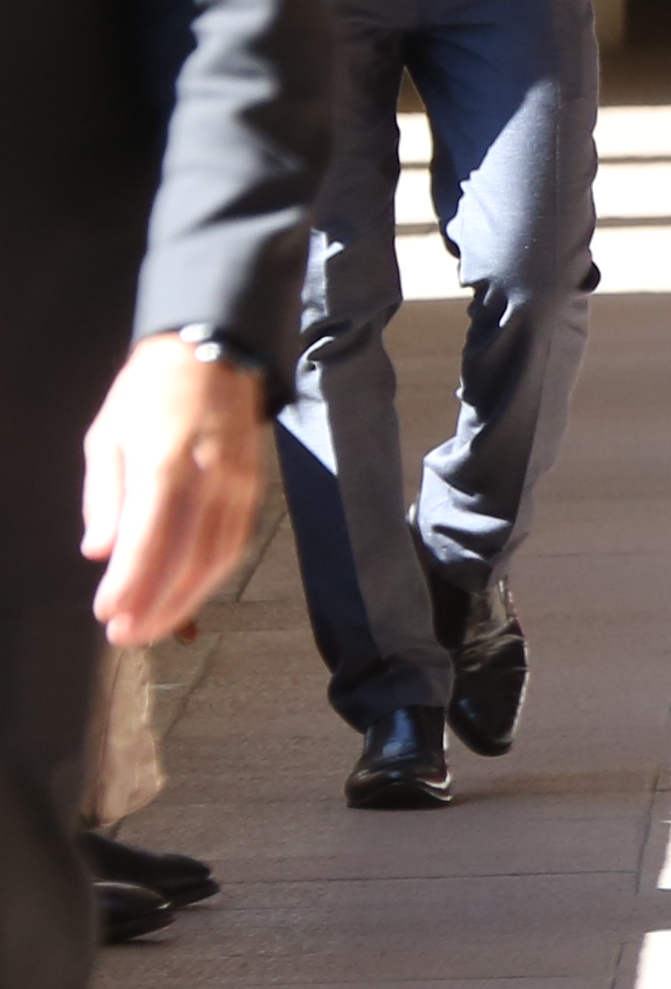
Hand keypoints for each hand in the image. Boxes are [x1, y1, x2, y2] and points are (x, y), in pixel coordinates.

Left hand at [80, 341, 265, 647]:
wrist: (212, 353)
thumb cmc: (149, 394)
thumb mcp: (106, 436)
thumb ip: (102, 496)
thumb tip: (98, 551)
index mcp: (164, 462)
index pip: (147, 539)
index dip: (128, 584)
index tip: (106, 614)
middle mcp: (208, 477)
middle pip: (187, 558)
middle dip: (156, 605)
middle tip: (126, 635)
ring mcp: (238, 483)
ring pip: (218, 558)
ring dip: (186, 600)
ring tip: (155, 627)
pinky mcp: (254, 487)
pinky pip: (236, 542)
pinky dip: (213, 576)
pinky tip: (190, 594)